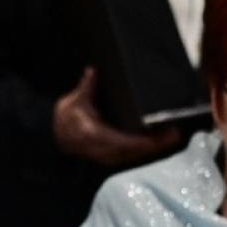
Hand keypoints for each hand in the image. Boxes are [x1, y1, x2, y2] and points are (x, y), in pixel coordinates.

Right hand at [52, 67, 181, 167]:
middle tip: (174, 134)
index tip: (157, 137)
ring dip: (151, 148)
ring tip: (170, 137)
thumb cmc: (64, 118)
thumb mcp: (74, 101)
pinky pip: (128, 155)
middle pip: (133, 151)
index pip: (123, 141)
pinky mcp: (108, 155)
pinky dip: (142, 150)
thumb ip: (86, 87)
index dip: (142, 141)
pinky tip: (155, 143)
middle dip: (154, 145)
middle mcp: (103, 149)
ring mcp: (105, 155)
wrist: (53, 136)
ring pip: (133, 155)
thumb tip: (92, 71)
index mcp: (95, 135)